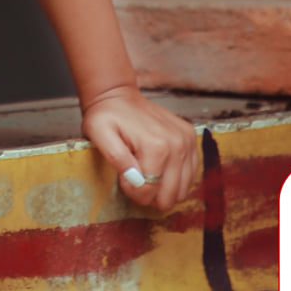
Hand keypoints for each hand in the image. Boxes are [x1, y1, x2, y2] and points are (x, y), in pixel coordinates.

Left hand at [82, 84, 199, 210]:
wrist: (119, 96)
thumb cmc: (106, 116)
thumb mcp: (99, 134)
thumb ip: (116, 158)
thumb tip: (135, 179)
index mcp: (156, 146)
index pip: (149, 190)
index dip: (134, 192)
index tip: (123, 180)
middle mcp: (177, 144)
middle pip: (169, 194)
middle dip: (150, 194)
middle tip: (135, 181)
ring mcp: (187, 141)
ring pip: (182, 189)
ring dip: (164, 189)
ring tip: (146, 175)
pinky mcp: (191, 139)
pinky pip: (191, 175)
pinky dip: (176, 180)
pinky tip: (161, 171)